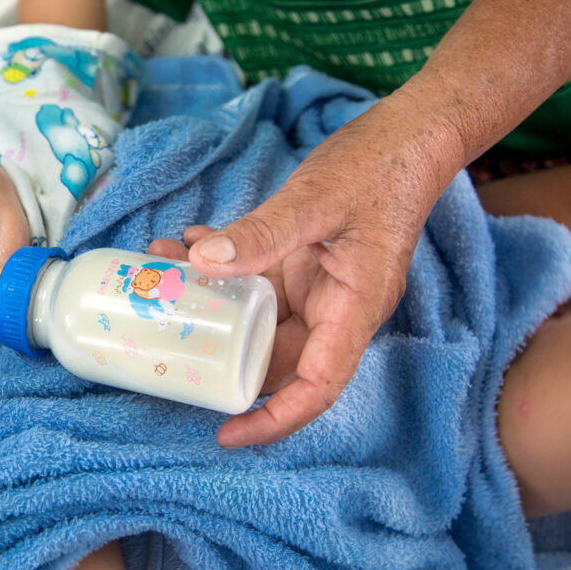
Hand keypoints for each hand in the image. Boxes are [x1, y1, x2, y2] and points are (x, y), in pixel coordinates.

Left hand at [151, 94, 461, 446]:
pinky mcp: (303, 264)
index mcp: (353, 308)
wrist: (408, 136)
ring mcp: (317, 287)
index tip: (227, 433)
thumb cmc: (379, 168)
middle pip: (275, 356)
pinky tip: (187, 241)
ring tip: (163, 267)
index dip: (275, 420)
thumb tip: (201, 260)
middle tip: (166, 336)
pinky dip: (220, 265)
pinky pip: (256, 280)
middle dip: (220, 350)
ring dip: (211, 298)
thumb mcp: (315, 200)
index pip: (317, 386)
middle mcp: (335, 308)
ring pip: (256, 316)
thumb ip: (262, 233)